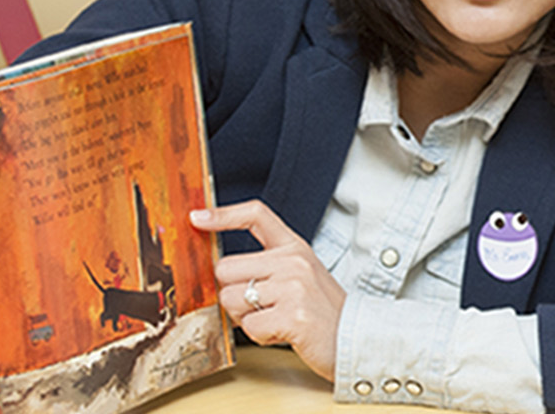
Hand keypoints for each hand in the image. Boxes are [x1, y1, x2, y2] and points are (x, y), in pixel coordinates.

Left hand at [191, 201, 345, 380]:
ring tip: (274, 320)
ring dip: (245, 318)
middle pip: (226, 269)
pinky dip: (260, 336)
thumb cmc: (325, 313)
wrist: (357, 339)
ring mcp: (294, 287)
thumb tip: (221, 273)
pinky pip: (248, 327)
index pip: (256, 215)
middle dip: (232, 293)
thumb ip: (267, 266)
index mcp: (295, 248)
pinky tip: (282, 333)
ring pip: (231, 299)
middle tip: (259, 306)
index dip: (223, 215)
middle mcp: (293, 261)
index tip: (197, 217)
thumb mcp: (301, 276)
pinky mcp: (292, 315)